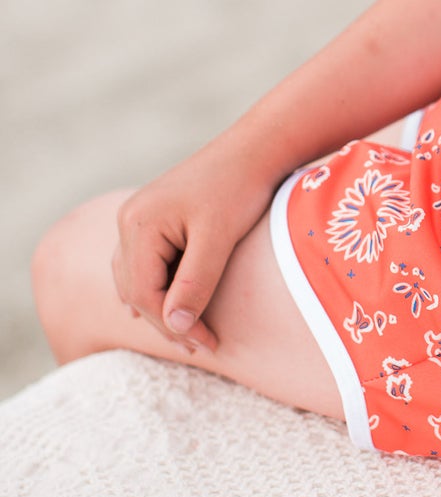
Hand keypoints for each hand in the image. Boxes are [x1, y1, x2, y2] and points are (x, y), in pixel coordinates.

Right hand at [113, 135, 279, 351]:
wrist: (254, 149)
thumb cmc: (239, 188)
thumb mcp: (219, 238)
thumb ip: (195, 282)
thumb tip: (175, 326)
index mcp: (139, 224)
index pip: (144, 293)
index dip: (173, 325)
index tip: (207, 344)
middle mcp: (129, 220)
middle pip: (137, 289)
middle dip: (168, 321)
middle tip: (203, 346)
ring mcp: (137, 218)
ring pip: (135, 278)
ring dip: (160, 307)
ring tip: (189, 334)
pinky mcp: (153, 218)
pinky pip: (142, 262)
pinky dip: (154, 287)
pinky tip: (163, 305)